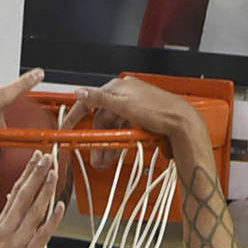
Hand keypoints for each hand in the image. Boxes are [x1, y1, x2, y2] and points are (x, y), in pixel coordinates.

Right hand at [0, 151, 65, 247]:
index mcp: (2, 225)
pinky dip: (51, 219)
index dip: (26, 174)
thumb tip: (11, 203)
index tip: (35, 158)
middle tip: (47, 156)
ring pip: (34, 210)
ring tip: (54, 172)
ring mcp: (18, 242)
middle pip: (24, 196)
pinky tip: (59, 206)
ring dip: (45, 190)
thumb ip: (6, 223)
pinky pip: (42, 234)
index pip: (15, 193)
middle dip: (36, 174)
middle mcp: (9, 229)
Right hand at [64, 75, 206, 167]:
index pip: (89, 100)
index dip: (76, 116)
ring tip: (104, 160)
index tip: (66, 128)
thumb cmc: (159, 111)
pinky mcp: (138, 118)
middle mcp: (124, 95)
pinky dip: (117, 141)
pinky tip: (115, 152)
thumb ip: (100, 99)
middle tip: (93, 156)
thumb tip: (81, 92)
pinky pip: (121, 130)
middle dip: (95, 139)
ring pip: (111, 127)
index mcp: (118, 87)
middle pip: (101, 119)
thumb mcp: (125, 105)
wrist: (181, 122)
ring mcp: (131, 107)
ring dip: (106, 144)